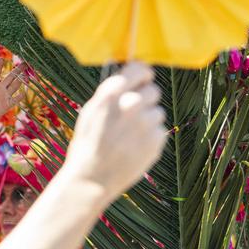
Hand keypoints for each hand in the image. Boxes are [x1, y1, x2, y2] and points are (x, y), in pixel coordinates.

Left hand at [0, 60, 27, 124]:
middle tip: (24, 63)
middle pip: (11, 77)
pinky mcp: (8, 104)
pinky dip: (20, 96)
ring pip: (15, 86)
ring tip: (26, 75)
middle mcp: (0, 88)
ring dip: (20, 81)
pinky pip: (16, 99)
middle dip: (17, 70)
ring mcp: (5, 95)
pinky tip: (24, 92)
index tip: (1, 59)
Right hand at [61, 62, 166, 198]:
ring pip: (158, 111)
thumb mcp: (90, 111)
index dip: (142, 74)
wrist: (92, 179)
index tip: (142, 79)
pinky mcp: (156, 140)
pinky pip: (160, 130)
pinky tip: (134, 146)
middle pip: (153, 90)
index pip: (140, 68)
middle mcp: (131, 105)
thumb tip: (129, 72)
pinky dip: (150, 137)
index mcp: (111, 94)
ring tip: (129, 135)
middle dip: (145, 99)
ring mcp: (146, 123)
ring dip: (147, 119)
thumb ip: (110, 91)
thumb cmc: (88, 143)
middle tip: (132, 114)